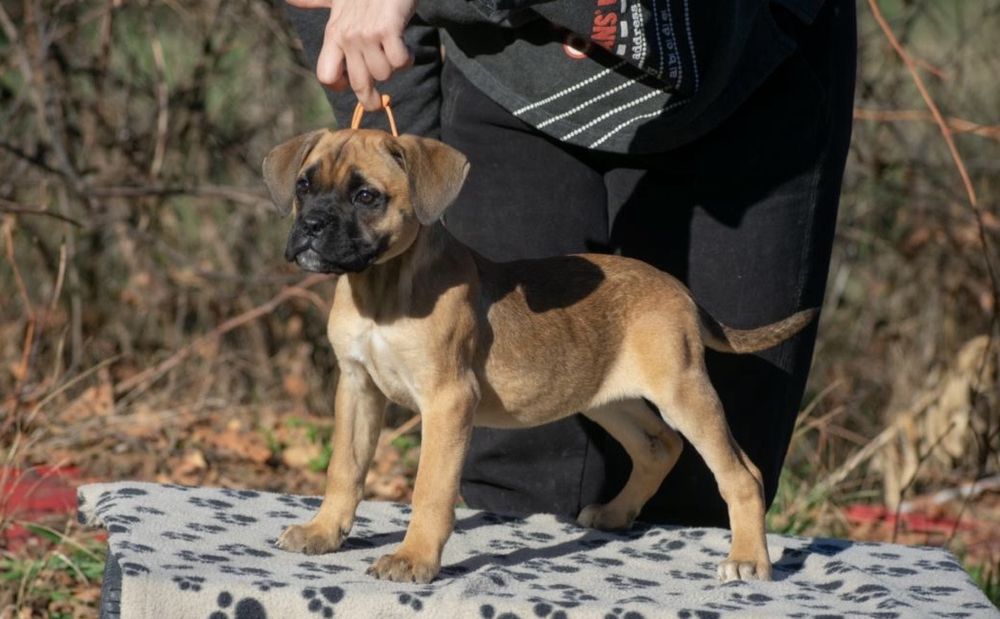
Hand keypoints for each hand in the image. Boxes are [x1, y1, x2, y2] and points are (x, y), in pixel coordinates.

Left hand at [287, 0, 416, 109]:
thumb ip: (315, 1)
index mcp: (334, 34)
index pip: (326, 75)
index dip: (339, 87)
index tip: (350, 87)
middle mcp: (347, 37)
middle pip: (357, 84)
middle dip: (370, 100)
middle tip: (377, 105)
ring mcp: (367, 34)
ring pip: (383, 74)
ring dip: (394, 68)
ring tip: (397, 52)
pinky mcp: (387, 29)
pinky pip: (399, 62)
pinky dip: (408, 59)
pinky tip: (408, 49)